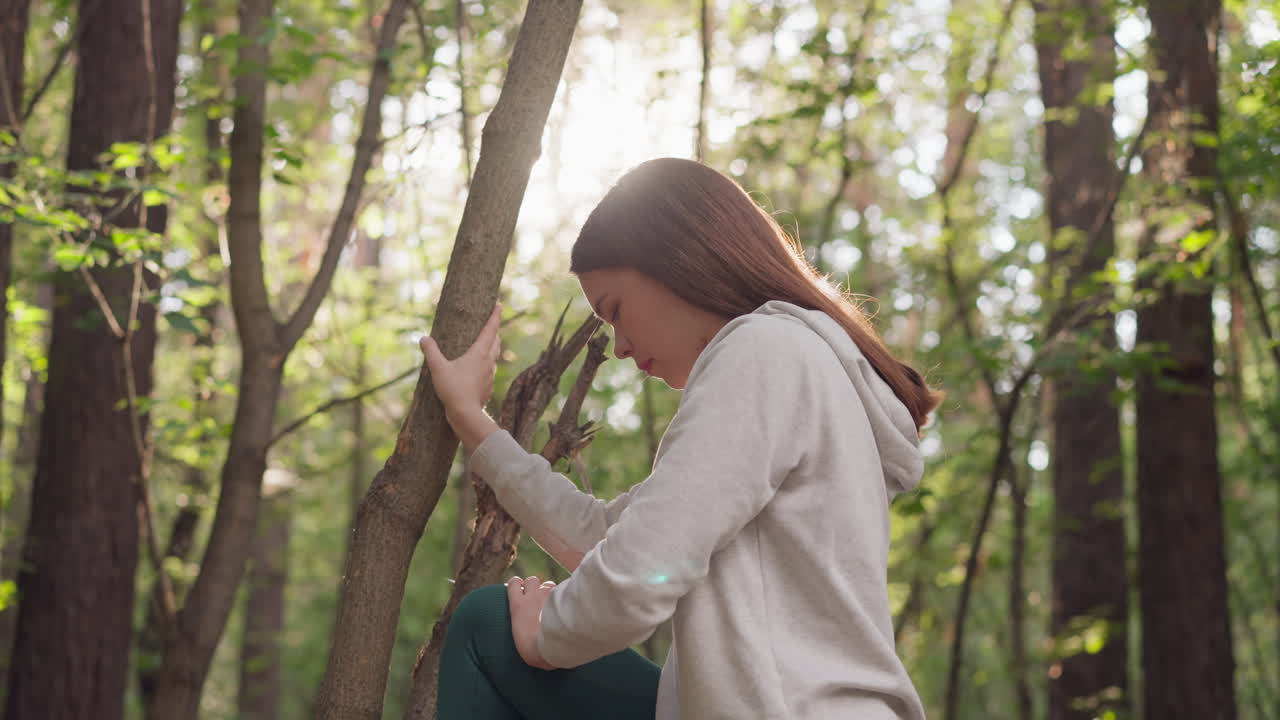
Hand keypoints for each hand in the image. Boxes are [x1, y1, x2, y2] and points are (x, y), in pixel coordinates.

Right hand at [419, 303, 501, 419]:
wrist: (466, 414)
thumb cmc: (453, 389)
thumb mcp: (438, 368)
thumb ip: (431, 352)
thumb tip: (423, 338)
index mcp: (479, 353)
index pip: (490, 330)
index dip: (495, 316)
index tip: (499, 305)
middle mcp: (488, 362)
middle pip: (495, 341)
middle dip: (494, 331)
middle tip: (492, 323)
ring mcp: (490, 375)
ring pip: (494, 356)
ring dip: (492, 347)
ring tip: (486, 344)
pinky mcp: (487, 387)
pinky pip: (489, 370)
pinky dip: (486, 364)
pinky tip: (479, 369)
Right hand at [507, 575, 556, 669]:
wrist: (551, 647)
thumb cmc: (533, 649)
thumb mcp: (520, 637)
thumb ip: (523, 624)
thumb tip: (528, 626)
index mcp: (517, 606)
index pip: (514, 583)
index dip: (518, 585)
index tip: (521, 592)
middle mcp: (532, 596)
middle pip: (532, 580)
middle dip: (535, 587)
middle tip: (538, 598)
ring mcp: (548, 596)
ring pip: (547, 584)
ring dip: (549, 591)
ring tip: (552, 603)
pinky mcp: (563, 598)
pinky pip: (562, 591)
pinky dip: (563, 596)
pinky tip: (565, 606)